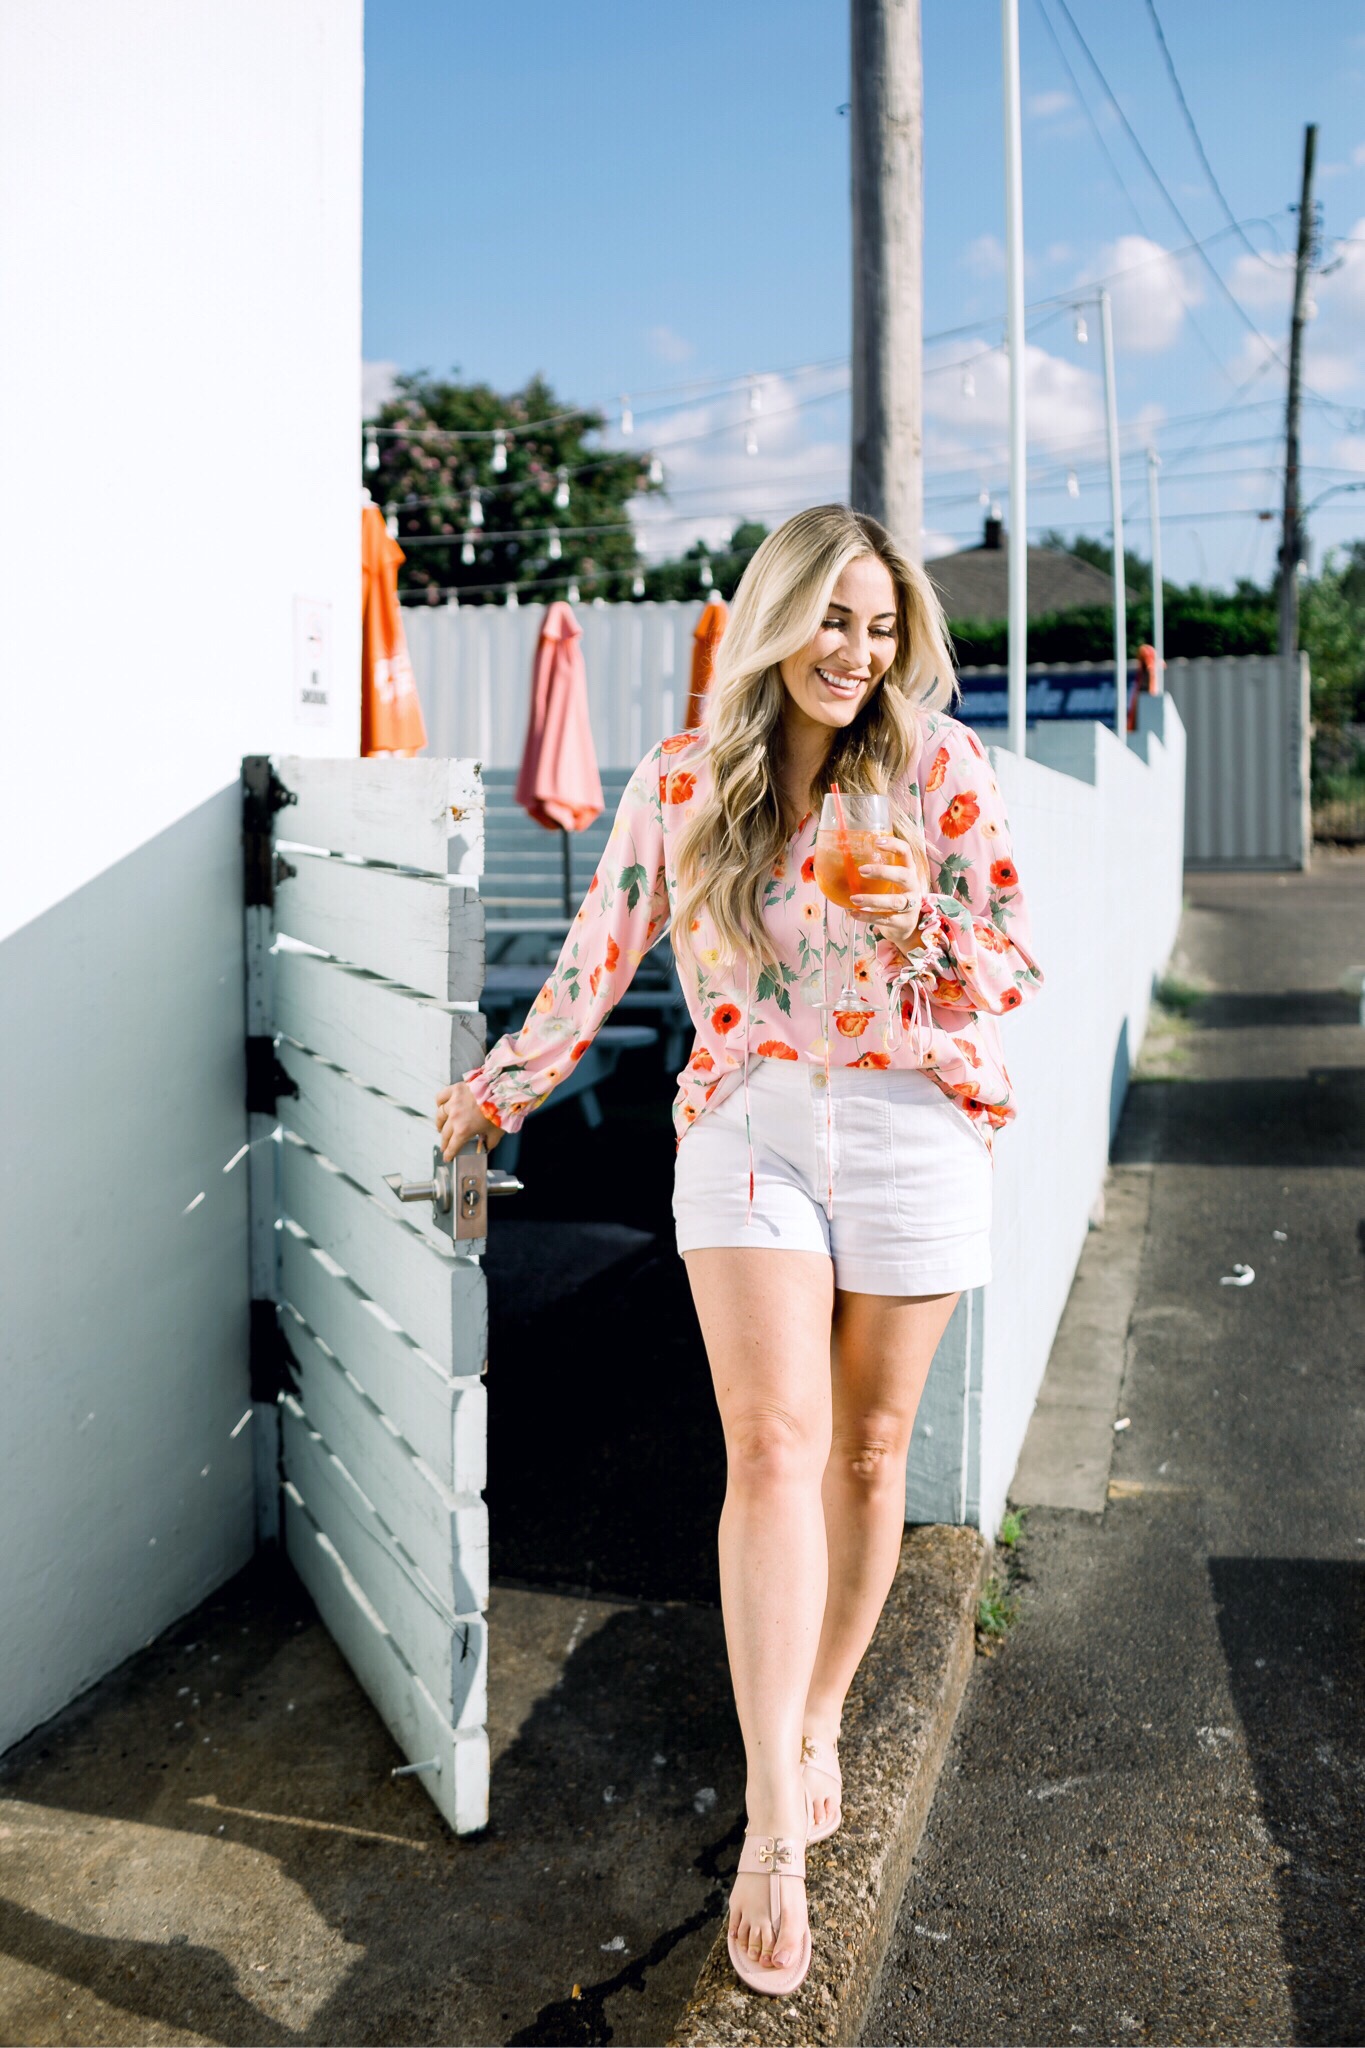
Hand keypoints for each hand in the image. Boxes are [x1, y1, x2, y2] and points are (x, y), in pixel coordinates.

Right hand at [435, 1080, 504, 1162]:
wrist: (502, 1091)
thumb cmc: (501, 1110)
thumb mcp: (496, 1132)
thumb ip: (490, 1142)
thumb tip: (486, 1147)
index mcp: (464, 1130)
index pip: (452, 1146)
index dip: (449, 1154)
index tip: (447, 1158)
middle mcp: (455, 1117)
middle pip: (445, 1134)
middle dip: (445, 1142)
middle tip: (445, 1145)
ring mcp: (453, 1103)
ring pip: (440, 1116)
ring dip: (440, 1124)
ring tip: (441, 1127)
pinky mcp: (455, 1090)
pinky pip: (441, 1097)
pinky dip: (440, 1103)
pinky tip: (442, 1106)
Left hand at [850, 834, 926, 952]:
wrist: (907, 926)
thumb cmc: (894, 896)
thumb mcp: (891, 881)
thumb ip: (877, 871)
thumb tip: (844, 858)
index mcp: (909, 871)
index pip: (906, 852)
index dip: (894, 845)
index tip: (876, 842)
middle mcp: (913, 886)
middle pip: (903, 875)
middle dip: (883, 872)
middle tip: (861, 870)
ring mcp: (910, 906)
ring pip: (894, 901)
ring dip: (872, 899)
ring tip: (854, 898)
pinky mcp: (902, 922)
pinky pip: (885, 919)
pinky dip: (868, 916)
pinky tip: (853, 913)